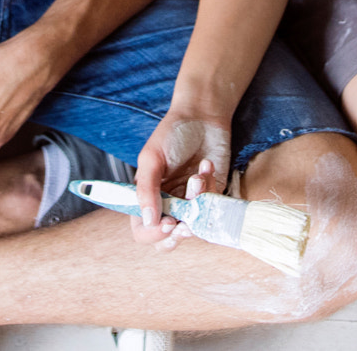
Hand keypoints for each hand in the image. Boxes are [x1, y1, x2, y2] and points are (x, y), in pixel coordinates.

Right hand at [132, 111, 230, 248]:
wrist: (203, 117)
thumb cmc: (172, 134)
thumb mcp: (151, 159)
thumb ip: (146, 190)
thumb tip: (148, 220)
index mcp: (146, 198)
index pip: (143, 230)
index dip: (154, 233)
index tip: (168, 222)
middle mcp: (167, 205)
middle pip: (168, 238)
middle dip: (179, 232)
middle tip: (187, 223)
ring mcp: (190, 203)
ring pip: (194, 224)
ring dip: (198, 201)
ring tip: (198, 174)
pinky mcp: (211, 197)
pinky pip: (212, 208)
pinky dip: (211, 189)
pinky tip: (206, 166)